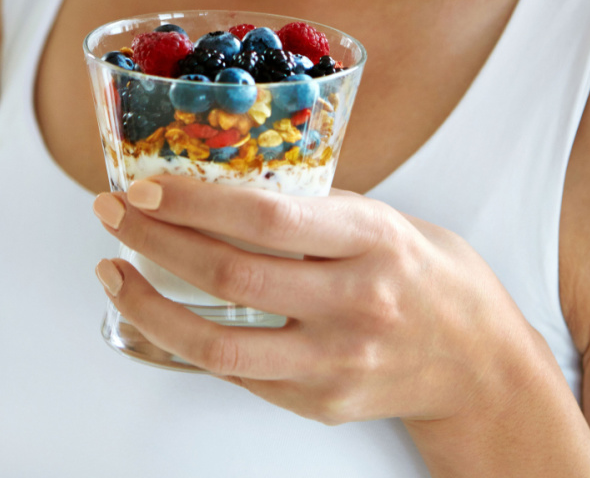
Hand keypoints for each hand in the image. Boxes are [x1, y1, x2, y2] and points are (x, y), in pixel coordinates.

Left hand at [92, 175, 534, 427]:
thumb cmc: (421, 270)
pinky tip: (158, 313)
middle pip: (232, 276)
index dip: (194, 201)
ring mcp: (336, 363)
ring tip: (112, 271)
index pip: (266, 217)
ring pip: (219, 344)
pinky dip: (186, 342)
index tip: (145, 185)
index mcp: (370, 239)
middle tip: (112, 212)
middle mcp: (354, 303)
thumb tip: (216, 184)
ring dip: (150, 304)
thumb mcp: (378, 216)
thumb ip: (307, 207)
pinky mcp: (320, 405)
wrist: (477, 360)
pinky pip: (236, 375)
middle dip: (155, 240)